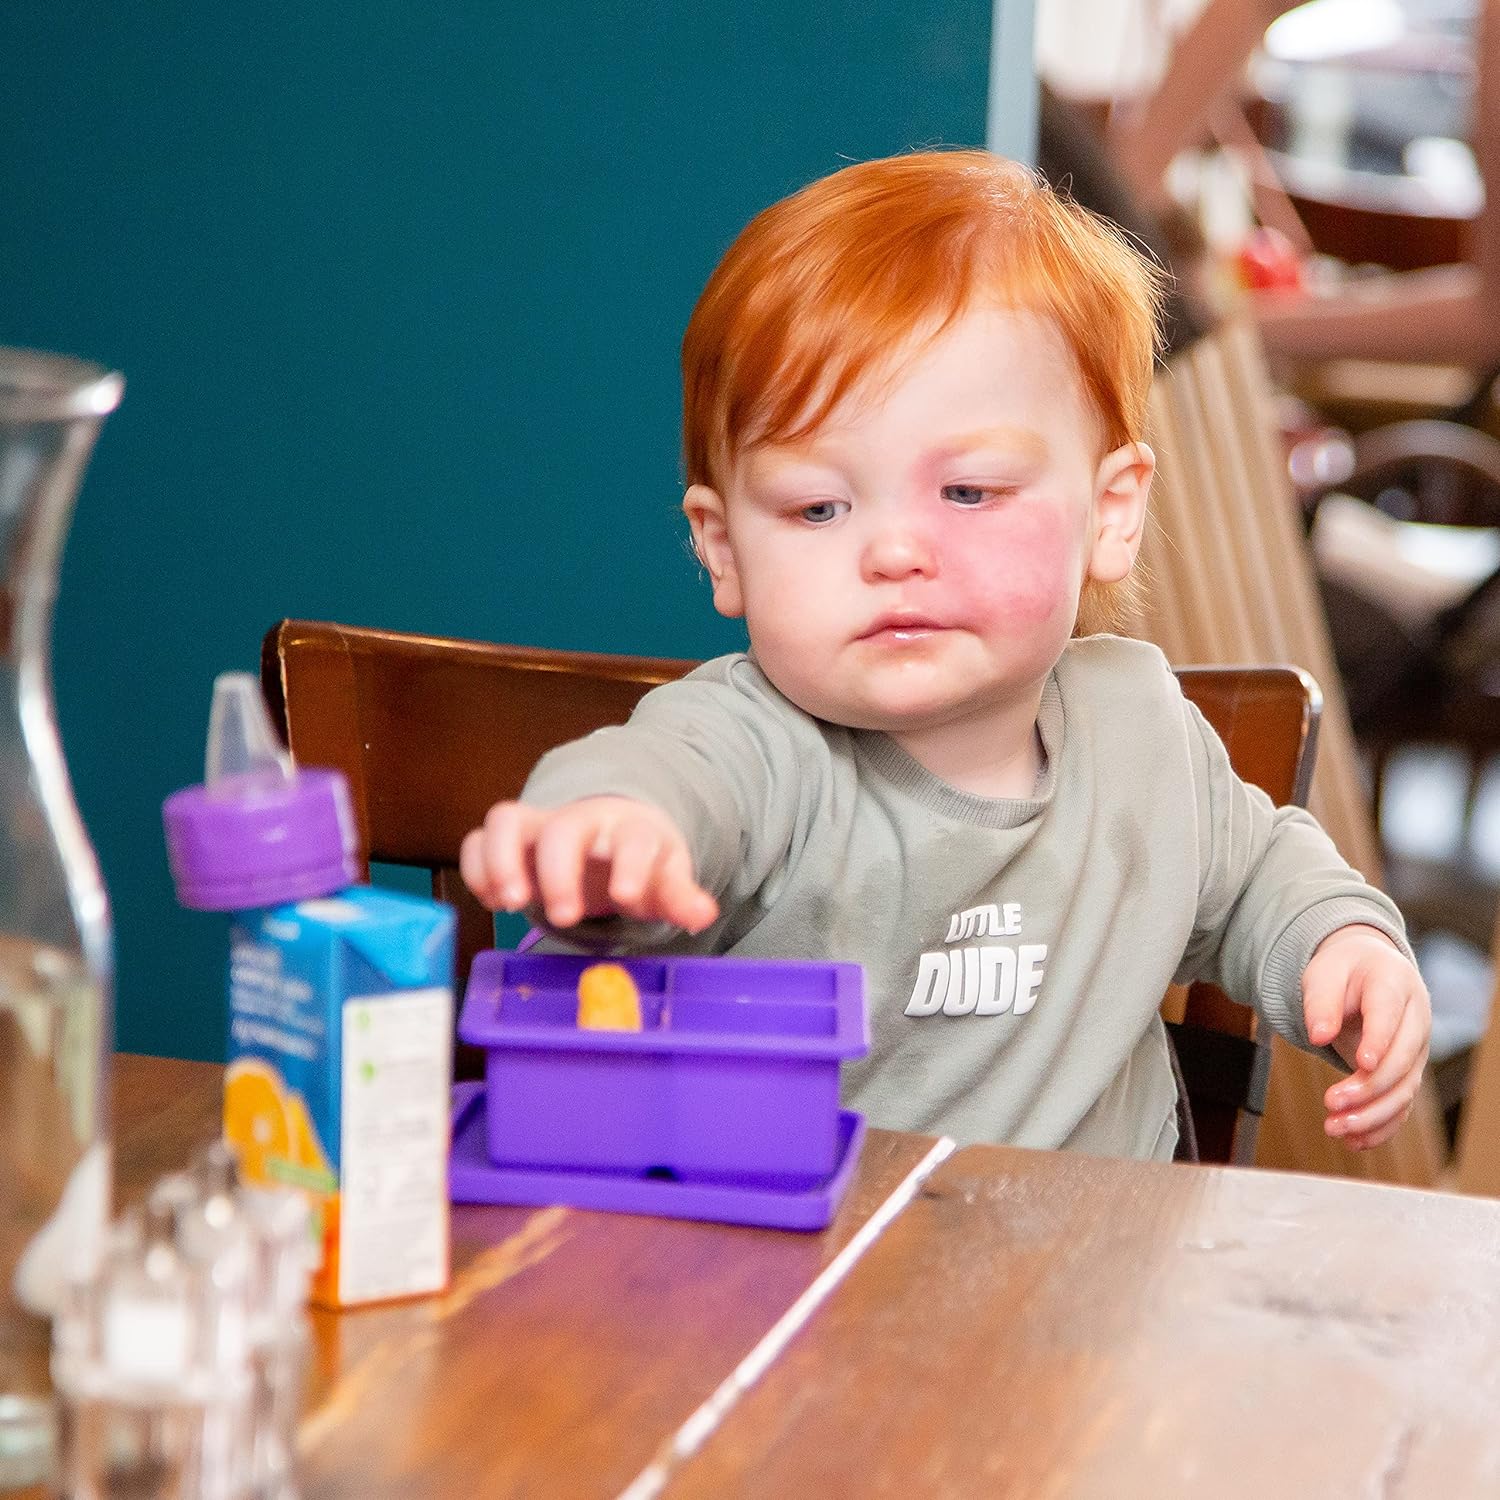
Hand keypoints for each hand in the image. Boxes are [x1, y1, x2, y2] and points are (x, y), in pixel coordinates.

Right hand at [459, 796, 718, 933]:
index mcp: (630, 831)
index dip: (632, 865)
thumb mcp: (666, 880)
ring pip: (506, 818)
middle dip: (559, 872)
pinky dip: (477, 869)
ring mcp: (540, 826)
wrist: (613, 833)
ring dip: (501, 860)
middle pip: (564, 829)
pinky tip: (493, 901)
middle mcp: (581, 821)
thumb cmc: (639, 862)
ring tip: (510, 902)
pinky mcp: (509, 839)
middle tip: (564, 917)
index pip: (635, 838)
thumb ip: (680, 897)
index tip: (627, 896)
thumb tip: (702, 914)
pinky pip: (478, 838)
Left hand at [1302, 924, 1430, 1150]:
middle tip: (1330, 1103)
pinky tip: (1354, 1142)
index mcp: (1394, 985)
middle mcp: (1415, 1021)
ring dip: (1372, 1115)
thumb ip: (1322, 1002)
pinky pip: (1400, 1105)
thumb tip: (1319, 1036)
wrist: (1368, 970)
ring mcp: (1415, 1050)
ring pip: (1404, 1090)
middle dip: (1369, 1087)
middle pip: (1402, 1061)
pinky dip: (1381, 1126)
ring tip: (1334, 1129)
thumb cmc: (1344, 970)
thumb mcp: (1324, 973)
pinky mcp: (1407, 1073)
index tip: (1361, 1064)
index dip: (1379, 1041)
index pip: (1390, 1017)